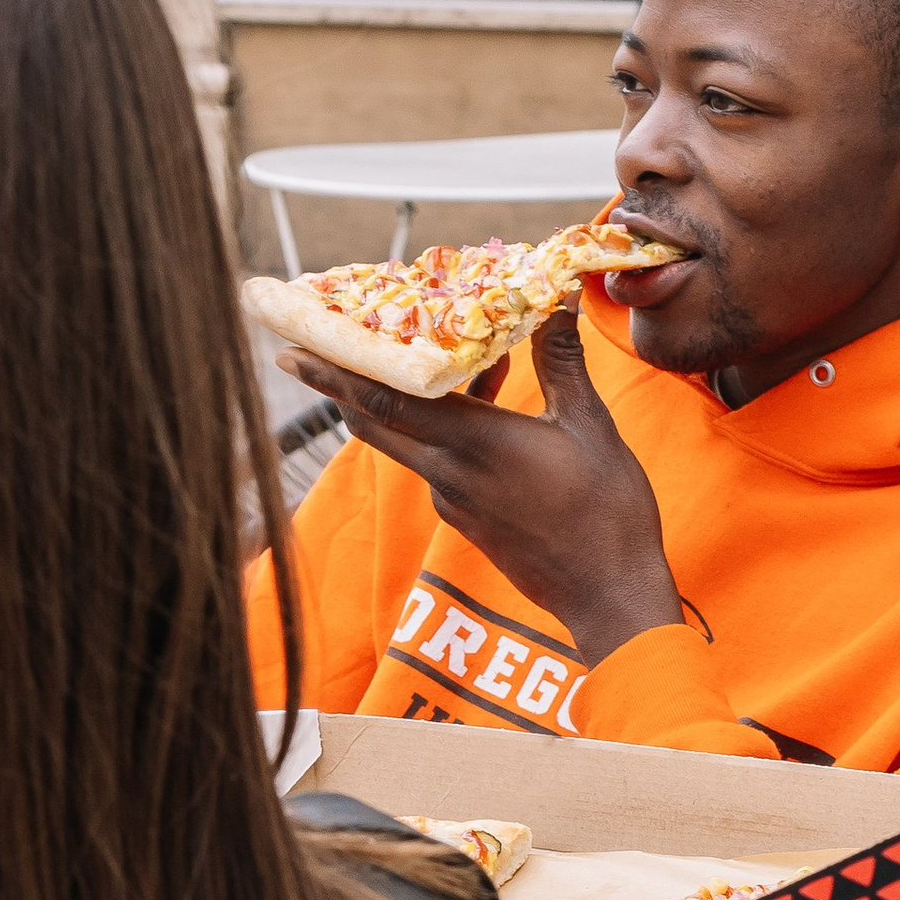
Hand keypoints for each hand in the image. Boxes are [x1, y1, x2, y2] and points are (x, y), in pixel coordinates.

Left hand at [284, 304, 683, 667]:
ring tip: (443, 350)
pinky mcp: (466, 518)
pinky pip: (438, 460)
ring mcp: (453, 500)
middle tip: (322, 345)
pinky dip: (443, 425)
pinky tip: (488, 398)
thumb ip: (562, 363)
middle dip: (342, 385)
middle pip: (373, 423)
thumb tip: (554, 304)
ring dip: (409, 397)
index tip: (291, 351)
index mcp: (472, 446)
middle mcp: (448, 474)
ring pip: (408, 439)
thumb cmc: (606, 511)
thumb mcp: (590, 426)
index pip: (384, 404)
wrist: (607, 595)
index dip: (334, 375)